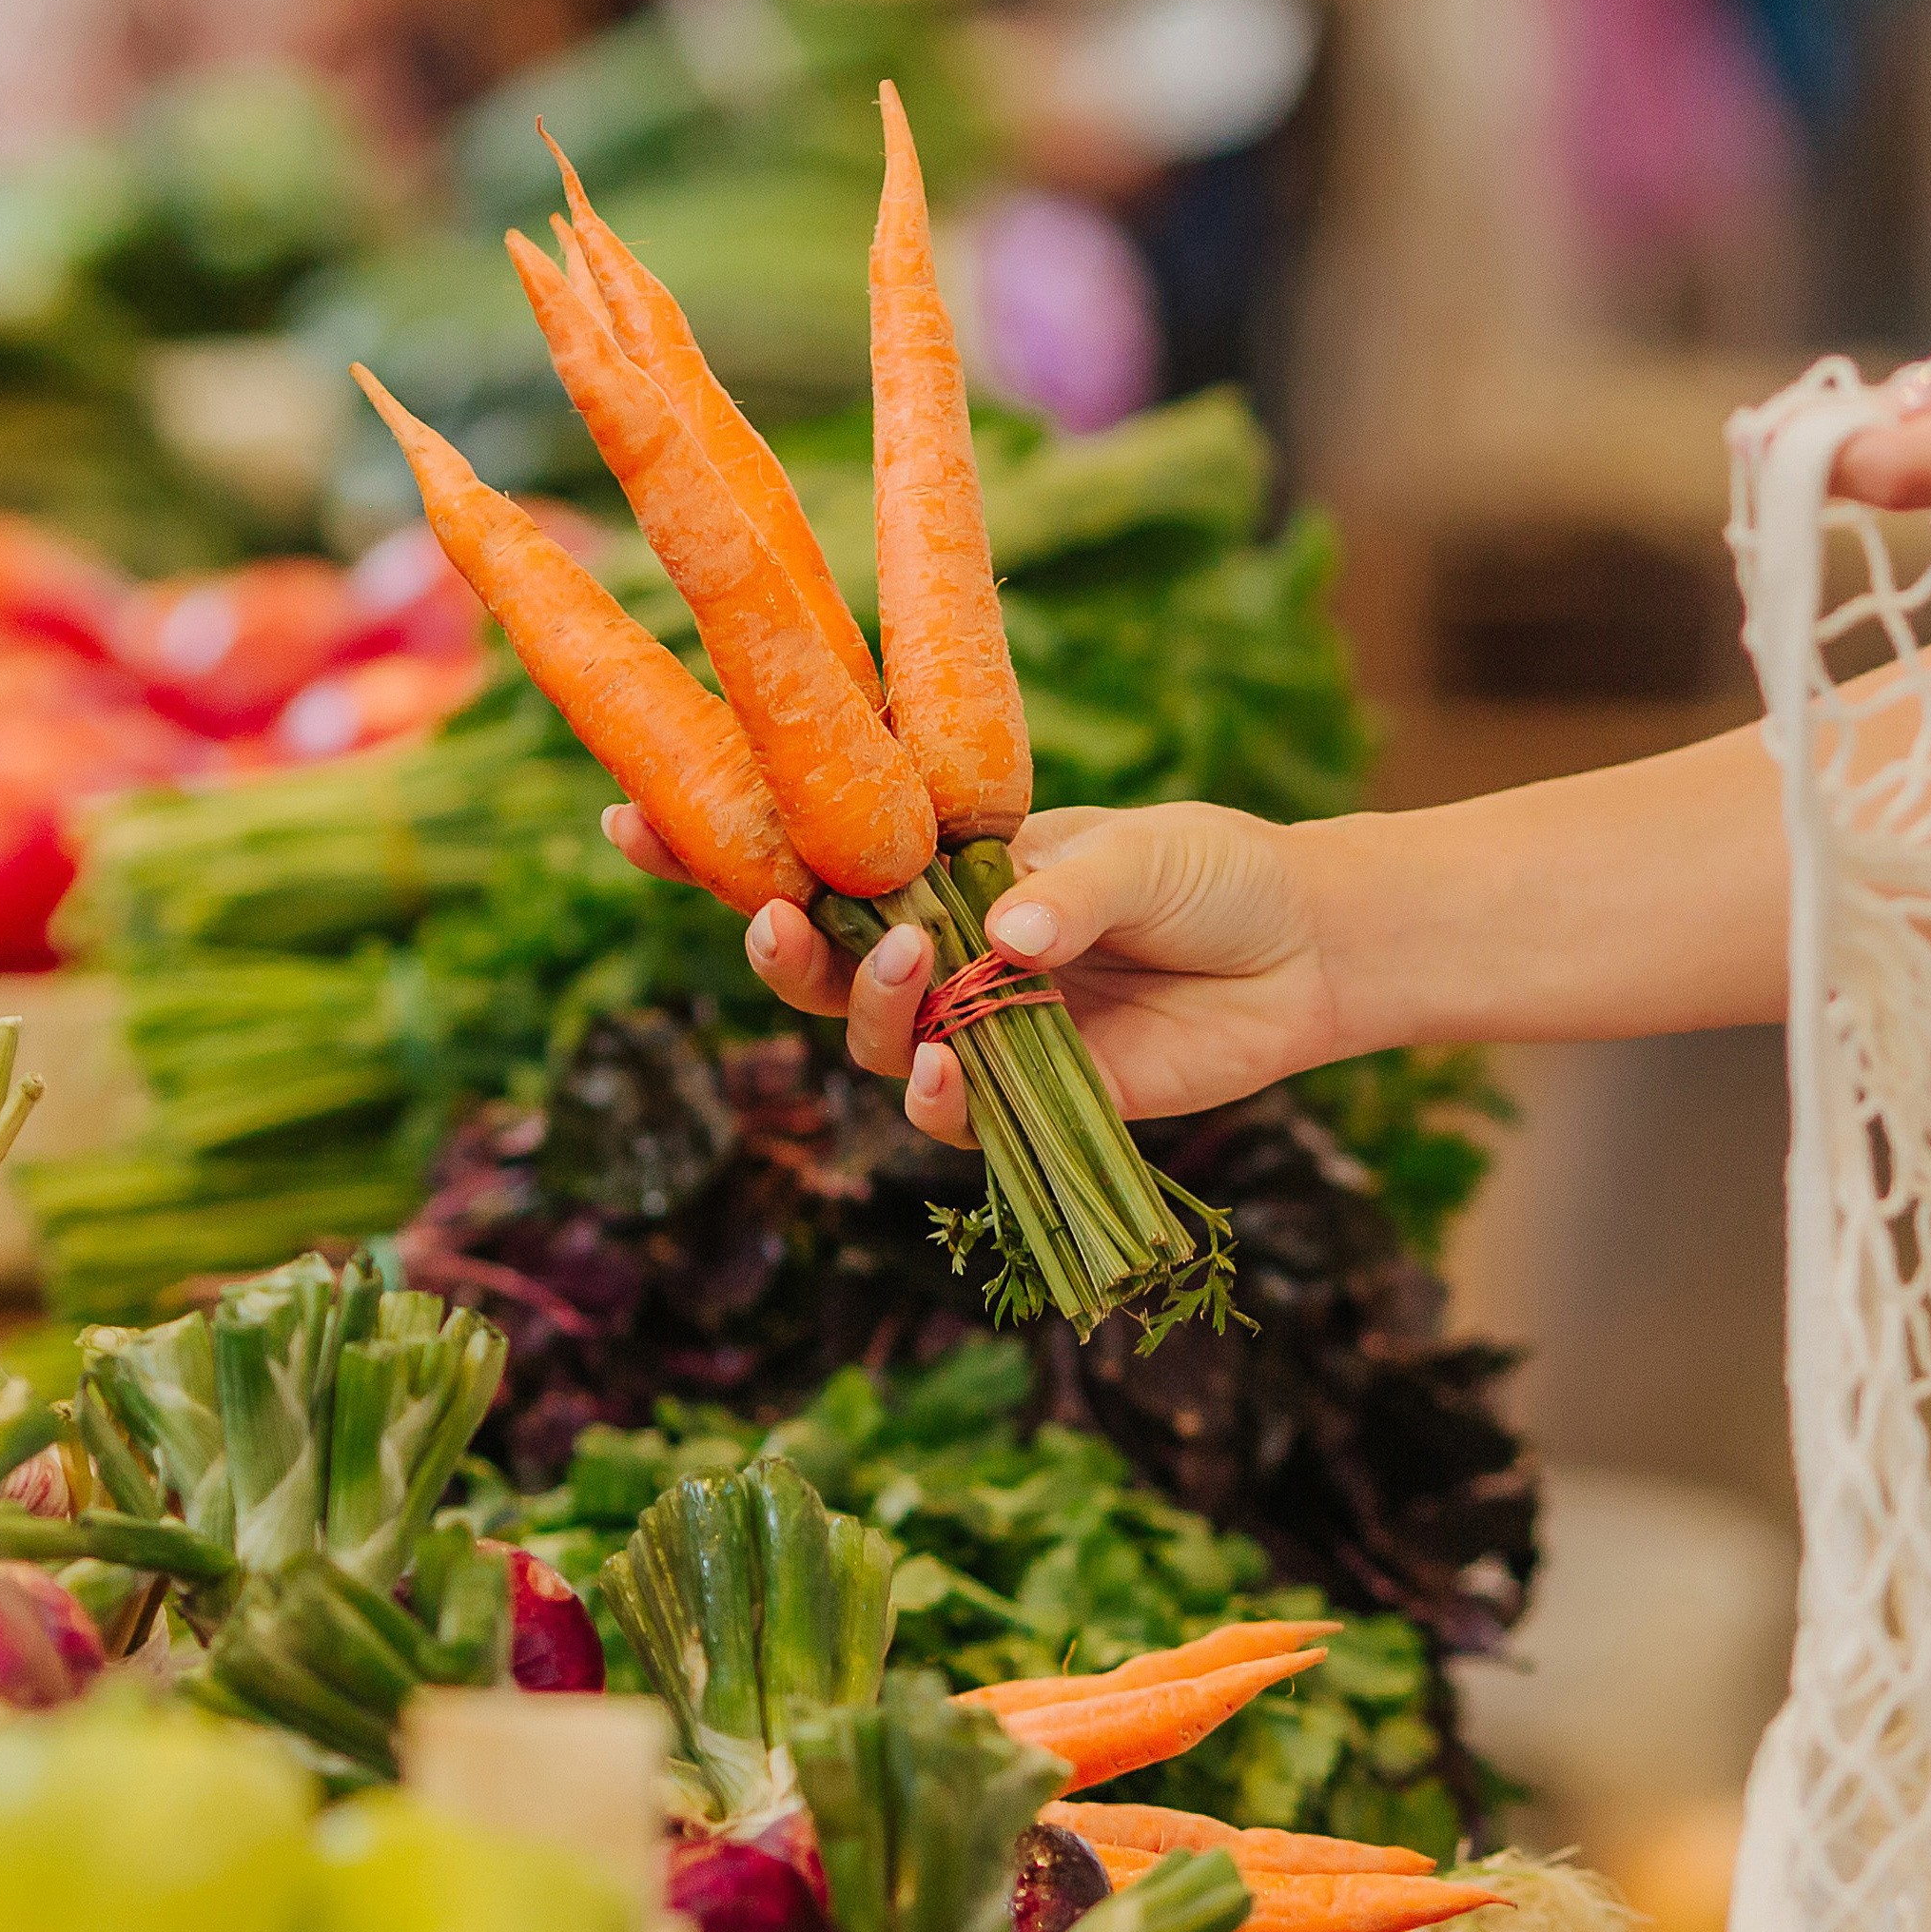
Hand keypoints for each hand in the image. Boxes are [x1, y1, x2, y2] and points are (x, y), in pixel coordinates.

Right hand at [604, 797, 1348, 1146]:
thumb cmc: (1210, 876)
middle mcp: (934, 946)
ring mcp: (971, 1024)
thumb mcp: (1146, 851)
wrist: (1302, 956)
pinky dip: (933, 1100)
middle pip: (809, 958)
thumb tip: (1000, 934)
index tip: (629, 818)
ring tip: (910, 966)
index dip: (712, 842)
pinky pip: (944, 1114)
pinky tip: (946, 1075)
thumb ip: (1070, 886)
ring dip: (865, 1007)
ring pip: (866, 1036)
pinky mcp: (1021, 1097)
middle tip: (770, 917)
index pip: (807, 848)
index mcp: (935, 861)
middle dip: (766, 940)